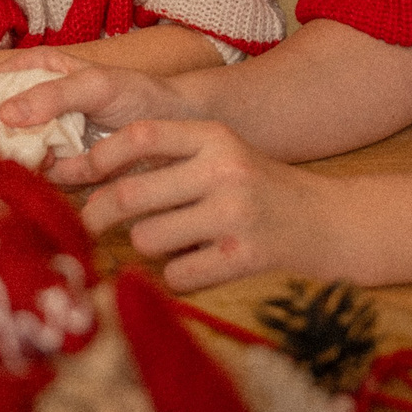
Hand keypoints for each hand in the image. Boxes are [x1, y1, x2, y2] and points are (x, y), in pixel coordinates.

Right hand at [0, 57, 206, 178]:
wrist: (173, 125)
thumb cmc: (137, 94)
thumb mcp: (96, 86)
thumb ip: (51, 95)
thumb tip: (5, 114)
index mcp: (34, 69)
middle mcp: (32, 100)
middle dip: (4, 142)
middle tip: (31, 153)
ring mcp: (44, 132)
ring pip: (12, 153)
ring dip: (29, 161)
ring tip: (59, 159)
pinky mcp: (59, 160)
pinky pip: (39, 174)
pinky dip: (50, 176)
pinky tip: (73, 169)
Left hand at [74, 118, 350, 290]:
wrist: (330, 222)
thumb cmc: (260, 188)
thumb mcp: (222, 154)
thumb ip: (170, 156)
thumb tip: (92, 175)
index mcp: (214, 136)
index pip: (140, 137)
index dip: (101, 158)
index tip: (81, 174)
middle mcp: (223, 170)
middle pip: (131, 195)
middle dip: (98, 215)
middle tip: (88, 225)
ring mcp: (235, 214)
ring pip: (148, 238)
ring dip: (148, 246)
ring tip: (173, 240)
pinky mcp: (246, 256)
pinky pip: (178, 274)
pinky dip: (179, 275)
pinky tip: (200, 264)